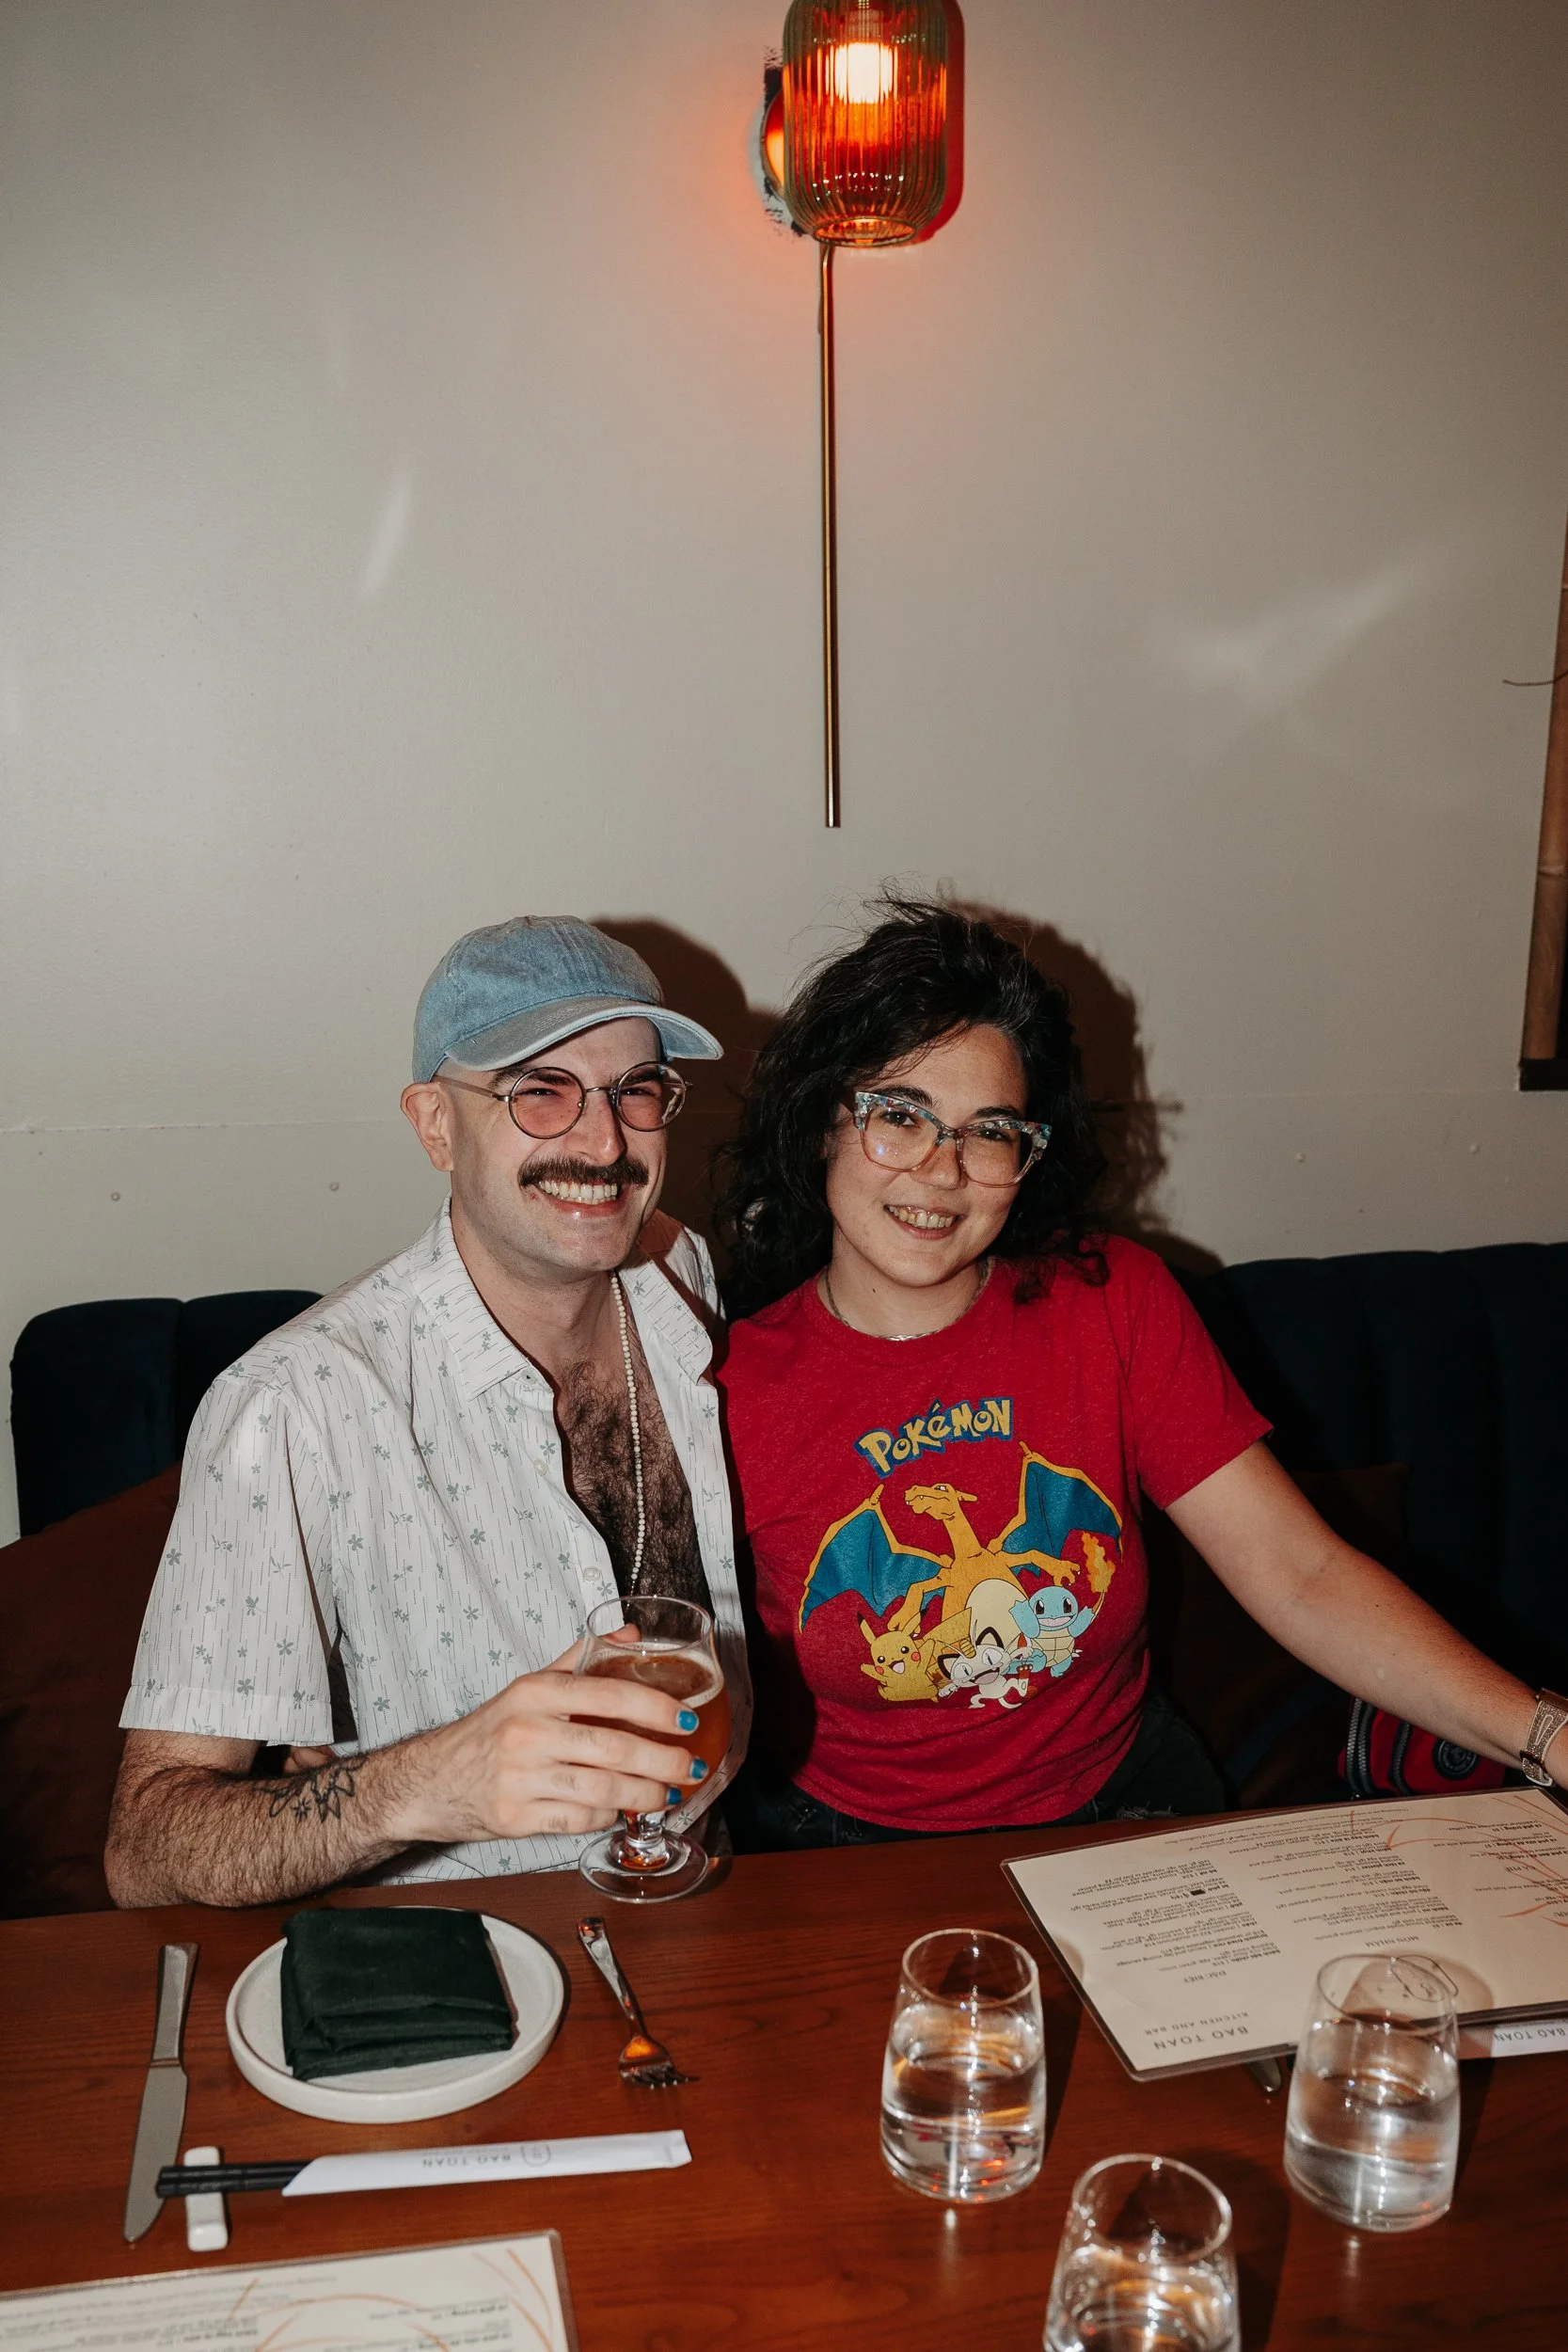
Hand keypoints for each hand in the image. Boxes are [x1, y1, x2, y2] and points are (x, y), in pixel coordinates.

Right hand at [388, 1643, 704, 1845]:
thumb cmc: (491, 1731)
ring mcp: (520, 1778)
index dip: (656, 1709)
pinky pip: (578, 1819)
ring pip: (601, 1789)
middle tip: (691, 1764)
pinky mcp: (516, 1817)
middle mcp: (527, 1732)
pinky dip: (607, 1816)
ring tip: (669, 1794)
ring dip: (645, 1795)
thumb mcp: (530, 1685)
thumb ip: (580, 1659)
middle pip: (612, 1748)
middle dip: (663, 1760)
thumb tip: (630, 1634)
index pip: (609, 1695)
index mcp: (536, 1692)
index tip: (687, 1719)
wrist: (432, 1779)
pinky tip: (622, 1811)